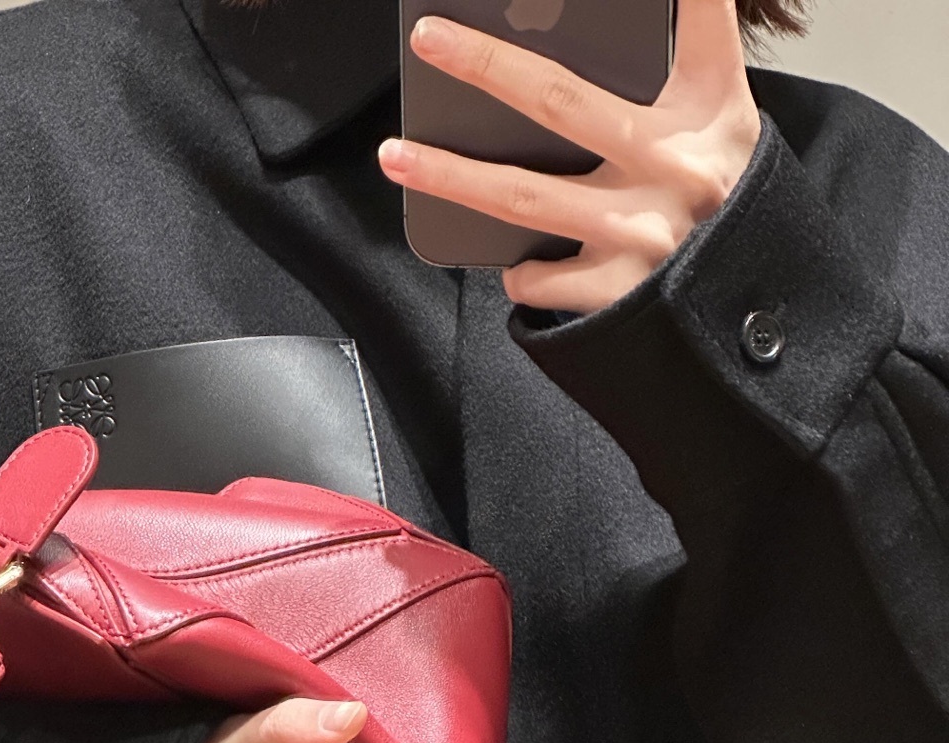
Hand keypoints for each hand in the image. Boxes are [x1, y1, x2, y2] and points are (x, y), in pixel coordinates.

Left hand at [379, 0, 761, 312]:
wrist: (752, 306)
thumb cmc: (725, 197)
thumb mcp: (723, 118)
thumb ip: (689, 51)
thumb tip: (642, 14)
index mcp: (708, 110)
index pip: (694, 23)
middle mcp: (675, 165)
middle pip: (559, 102)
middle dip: (486, 65)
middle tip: (428, 40)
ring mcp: (644, 232)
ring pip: (524, 197)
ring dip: (452, 176)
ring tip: (397, 157)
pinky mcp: (622, 293)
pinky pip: (540, 277)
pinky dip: (518, 270)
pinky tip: (513, 260)